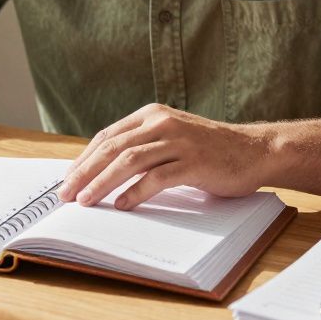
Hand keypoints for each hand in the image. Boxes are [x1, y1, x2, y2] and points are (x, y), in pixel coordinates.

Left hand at [56, 104, 278, 210]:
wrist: (254, 150)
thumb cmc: (210, 149)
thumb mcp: (171, 137)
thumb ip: (143, 146)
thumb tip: (102, 172)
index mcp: (152, 114)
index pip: (107, 136)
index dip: (84, 159)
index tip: (68, 179)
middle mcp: (162, 122)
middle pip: (112, 147)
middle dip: (85, 172)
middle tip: (66, 194)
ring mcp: (178, 141)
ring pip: (129, 160)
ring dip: (102, 183)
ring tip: (86, 201)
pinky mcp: (194, 161)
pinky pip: (157, 177)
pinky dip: (136, 192)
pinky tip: (123, 205)